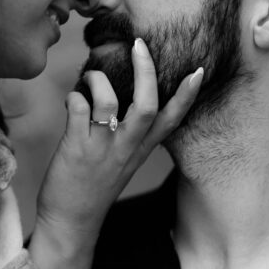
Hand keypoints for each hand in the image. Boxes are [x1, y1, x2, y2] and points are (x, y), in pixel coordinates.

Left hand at [34, 38, 202, 262]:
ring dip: (98, 80)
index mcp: (141, 151)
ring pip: (109, 102)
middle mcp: (126, 148)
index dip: (186, 95)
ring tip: (90, 77)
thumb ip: (128, 136)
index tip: (198, 71)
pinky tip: (71, 101)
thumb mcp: (123, 163)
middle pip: (147, 105)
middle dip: (146, 71)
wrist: (71, 223)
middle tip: (139, 45)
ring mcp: (102, 148)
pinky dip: (74, 97)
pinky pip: (78, 109)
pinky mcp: (76, 148)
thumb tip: (119, 98)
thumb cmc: (93, 189)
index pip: (171, 120)